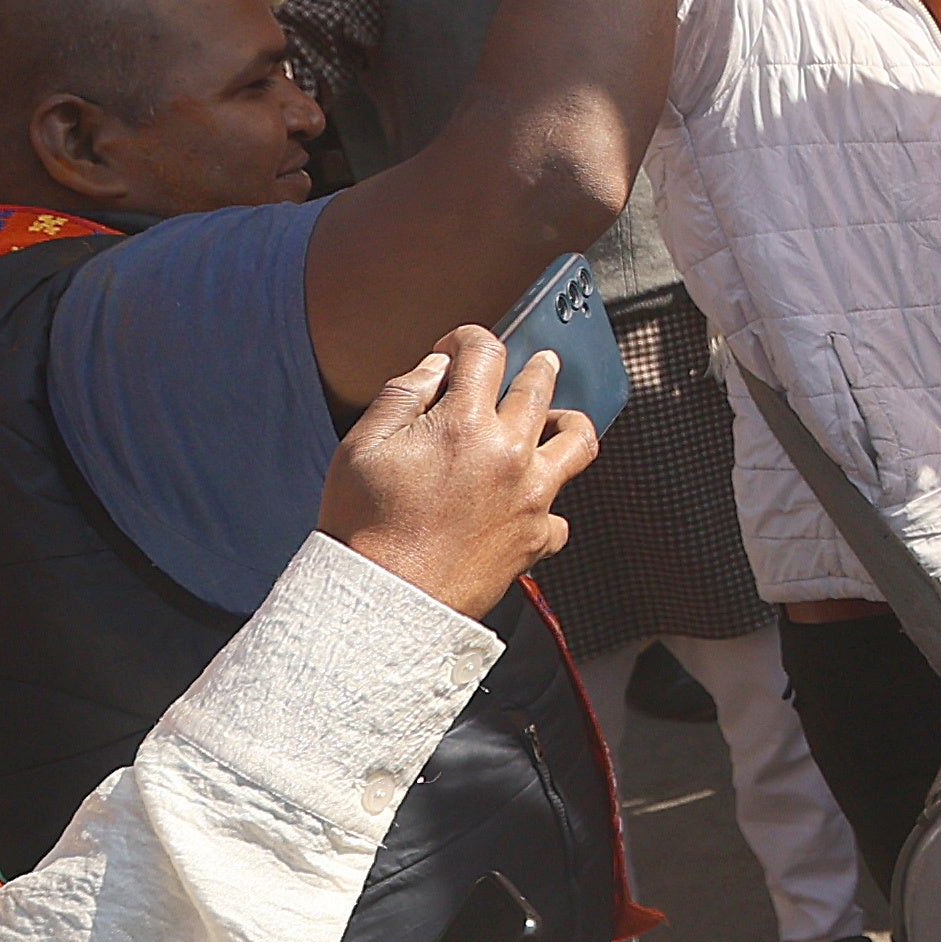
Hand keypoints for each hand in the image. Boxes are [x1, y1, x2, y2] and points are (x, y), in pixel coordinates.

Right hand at [315, 326, 591, 618]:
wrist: (384, 601)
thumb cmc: (364, 527)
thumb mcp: (362, 445)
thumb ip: (403, 394)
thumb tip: (437, 367)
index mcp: (464, 423)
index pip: (485, 352)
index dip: (468, 340)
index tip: (458, 349)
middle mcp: (509, 453)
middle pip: (540, 386)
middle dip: (535, 365)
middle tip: (537, 361)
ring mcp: (531, 497)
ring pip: (577, 441)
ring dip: (566, 420)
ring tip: (556, 418)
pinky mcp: (537, 538)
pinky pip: (561, 511)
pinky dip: (547, 502)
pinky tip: (529, 499)